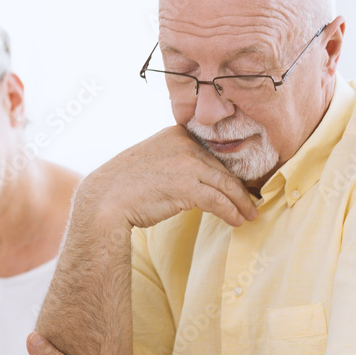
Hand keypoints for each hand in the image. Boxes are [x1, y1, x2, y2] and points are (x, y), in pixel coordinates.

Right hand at [78, 125, 257, 228]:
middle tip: (250, 201)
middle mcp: (184, 144)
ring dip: (241, 203)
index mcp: (175, 133)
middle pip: (222, 166)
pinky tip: (236, 221)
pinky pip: (218, 201)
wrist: (104, 200)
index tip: (238, 182)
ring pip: (225, 184)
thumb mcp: (150, 159)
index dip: (227, 168)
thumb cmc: (123, 185)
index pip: (210, 150)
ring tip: (249, 214)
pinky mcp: (188, 187)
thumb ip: (172, 159)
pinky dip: (231, 212)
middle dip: (239, 187)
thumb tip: (191, 175)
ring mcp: (187, 164)